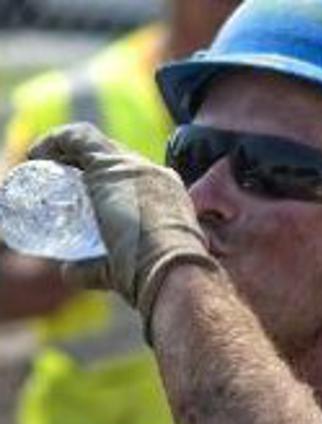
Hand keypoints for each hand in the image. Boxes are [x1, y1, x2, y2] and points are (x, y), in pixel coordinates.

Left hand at [27, 123, 218, 337]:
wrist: (173, 270)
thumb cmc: (154, 275)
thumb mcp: (124, 269)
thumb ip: (96, 269)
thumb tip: (68, 271)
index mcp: (169, 196)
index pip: (132, 178)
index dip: (104, 184)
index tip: (82, 199)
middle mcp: (155, 175)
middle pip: (113, 159)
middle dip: (83, 168)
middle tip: (58, 186)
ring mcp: (134, 168)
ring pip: (94, 145)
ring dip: (64, 151)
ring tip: (42, 166)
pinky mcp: (111, 166)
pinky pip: (78, 138)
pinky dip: (54, 141)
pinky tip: (37, 154)